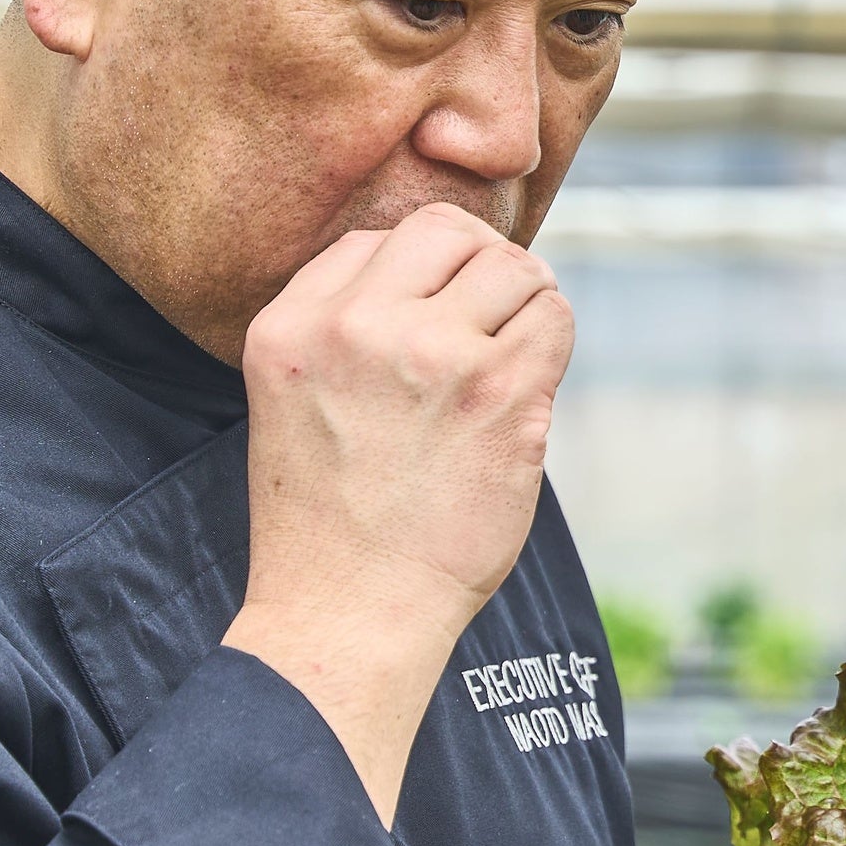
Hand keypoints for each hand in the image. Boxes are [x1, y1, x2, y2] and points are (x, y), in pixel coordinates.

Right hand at [223, 204, 573, 821]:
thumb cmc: (331, 520)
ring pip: (515, 268)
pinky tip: (526, 389)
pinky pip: (555, 318)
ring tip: (505, 363)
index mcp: (290, 327)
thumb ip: (345, 329)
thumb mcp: (295, 401)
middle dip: (479, 270)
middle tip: (486, 328)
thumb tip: (444, 270)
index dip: (420, 275)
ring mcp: (433, 356)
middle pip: (448, 232)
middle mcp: (356, 328)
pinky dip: (552, 344)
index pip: (375, 241)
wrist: (349, 614)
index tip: (432, 322)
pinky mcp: (501, 393)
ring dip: (525, 307)